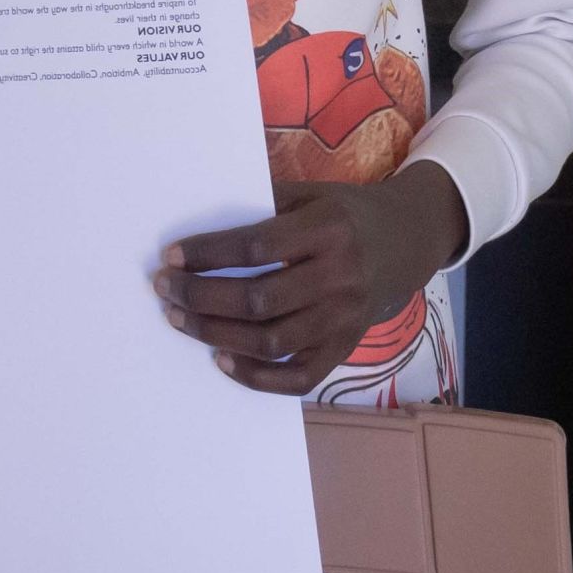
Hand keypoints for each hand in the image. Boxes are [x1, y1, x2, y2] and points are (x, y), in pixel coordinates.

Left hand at [156, 165, 465, 395]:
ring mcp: (345, 318)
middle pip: (258, 300)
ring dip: (215, 334)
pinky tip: (221, 359)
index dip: (208, 254)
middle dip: (201, 297)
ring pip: (271, 341)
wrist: (405, 241)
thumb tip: (199, 226)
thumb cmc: (344, 215)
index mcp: (330, 230)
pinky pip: (297, 377)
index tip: (171, 256)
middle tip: (166, 289)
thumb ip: (263, 205)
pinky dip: (256, 376)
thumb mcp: (311, 195)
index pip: (256, 247)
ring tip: (180, 320)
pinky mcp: (345, 347)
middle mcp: (341, 277)